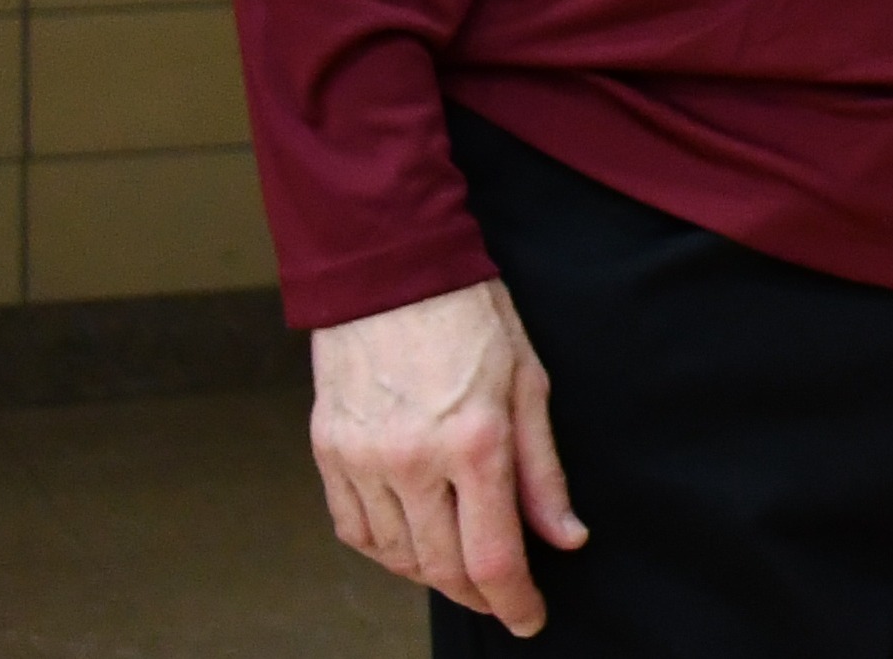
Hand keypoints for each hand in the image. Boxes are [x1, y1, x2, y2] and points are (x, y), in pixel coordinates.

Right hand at [312, 278, 582, 632]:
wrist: (391, 272)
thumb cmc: (473, 320)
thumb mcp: (530, 386)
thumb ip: (544, 473)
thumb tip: (565, 538)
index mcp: (475, 443)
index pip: (492, 557)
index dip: (514, 602)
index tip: (530, 619)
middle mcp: (412, 461)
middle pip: (441, 568)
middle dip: (478, 595)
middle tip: (503, 597)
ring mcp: (362, 460)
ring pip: (396, 556)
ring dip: (432, 573)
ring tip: (462, 564)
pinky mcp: (327, 452)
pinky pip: (355, 529)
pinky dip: (386, 548)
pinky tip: (413, 538)